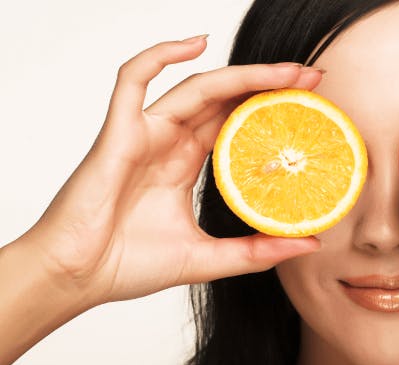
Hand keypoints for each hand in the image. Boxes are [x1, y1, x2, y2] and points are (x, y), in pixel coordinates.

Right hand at [17, 35, 321, 309]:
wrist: (78, 278)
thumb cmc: (129, 266)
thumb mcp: (208, 258)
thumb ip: (256, 251)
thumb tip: (309, 243)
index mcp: (186, 164)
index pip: (236, 124)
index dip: (271, 112)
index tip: (312, 109)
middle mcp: (169, 142)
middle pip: (225, 99)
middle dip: (270, 86)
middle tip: (313, 81)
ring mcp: (144, 133)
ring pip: (197, 87)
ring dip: (243, 74)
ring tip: (287, 72)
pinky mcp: (118, 132)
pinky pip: (133, 79)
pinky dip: (161, 55)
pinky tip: (197, 43)